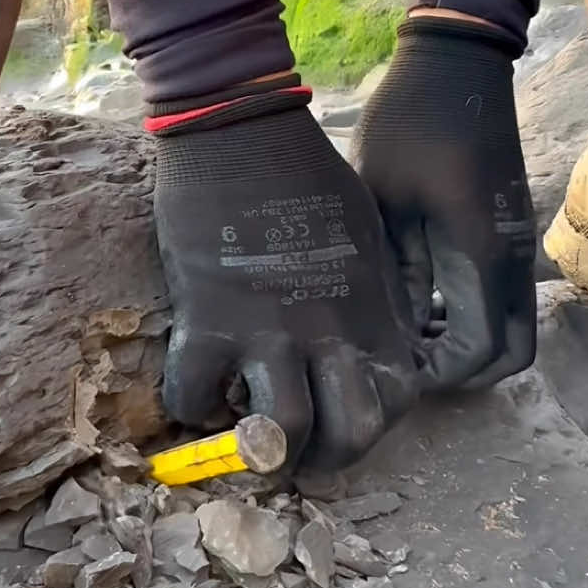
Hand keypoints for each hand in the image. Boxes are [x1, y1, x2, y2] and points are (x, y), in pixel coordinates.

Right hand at [153, 92, 421, 471]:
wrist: (240, 128)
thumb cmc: (306, 169)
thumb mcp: (366, 235)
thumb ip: (371, 296)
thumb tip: (364, 336)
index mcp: (371, 311)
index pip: (397, 402)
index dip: (371, 421)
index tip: (341, 411)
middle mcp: (328, 332)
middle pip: (348, 437)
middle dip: (323, 458)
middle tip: (293, 448)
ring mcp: (267, 331)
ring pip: (280, 435)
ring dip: (262, 450)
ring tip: (241, 435)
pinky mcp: (206, 319)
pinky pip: (193, 398)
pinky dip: (190, 409)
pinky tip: (194, 391)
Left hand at [354, 17, 536, 389]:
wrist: (456, 61)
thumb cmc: (408, 119)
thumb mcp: (379, 194)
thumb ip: (387, 264)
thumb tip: (382, 328)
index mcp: (481, 251)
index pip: (481, 349)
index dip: (438, 372)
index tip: (393, 364)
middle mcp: (511, 256)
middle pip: (510, 352)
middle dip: (463, 371)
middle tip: (407, 361)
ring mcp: (516, 242)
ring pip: (511, 324)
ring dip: (468, 341)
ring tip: (406, 330)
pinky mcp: (508, 229)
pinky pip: (502, 295)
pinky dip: (471, 312)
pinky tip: (417, 296)